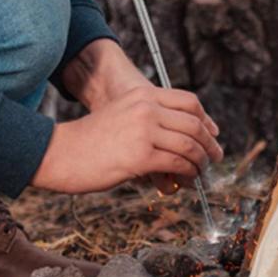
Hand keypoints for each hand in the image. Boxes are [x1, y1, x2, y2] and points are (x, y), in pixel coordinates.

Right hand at [58, 39, 219, 193]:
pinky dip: (188, 174)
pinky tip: (185, 180)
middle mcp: (145, 108)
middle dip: (210, 144)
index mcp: (141, 96)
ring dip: (201, 162)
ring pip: (190, 145)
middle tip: (214, 158)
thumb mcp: (122, 116)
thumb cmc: (91, 140)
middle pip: (194, 124)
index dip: (206, 119)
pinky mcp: (141, 155)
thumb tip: (181, 140)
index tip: (213, 134)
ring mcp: (144, 131)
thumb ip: (149, 120)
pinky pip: (179, 164)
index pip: (189, 101)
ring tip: (199, 173)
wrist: (63, 152)